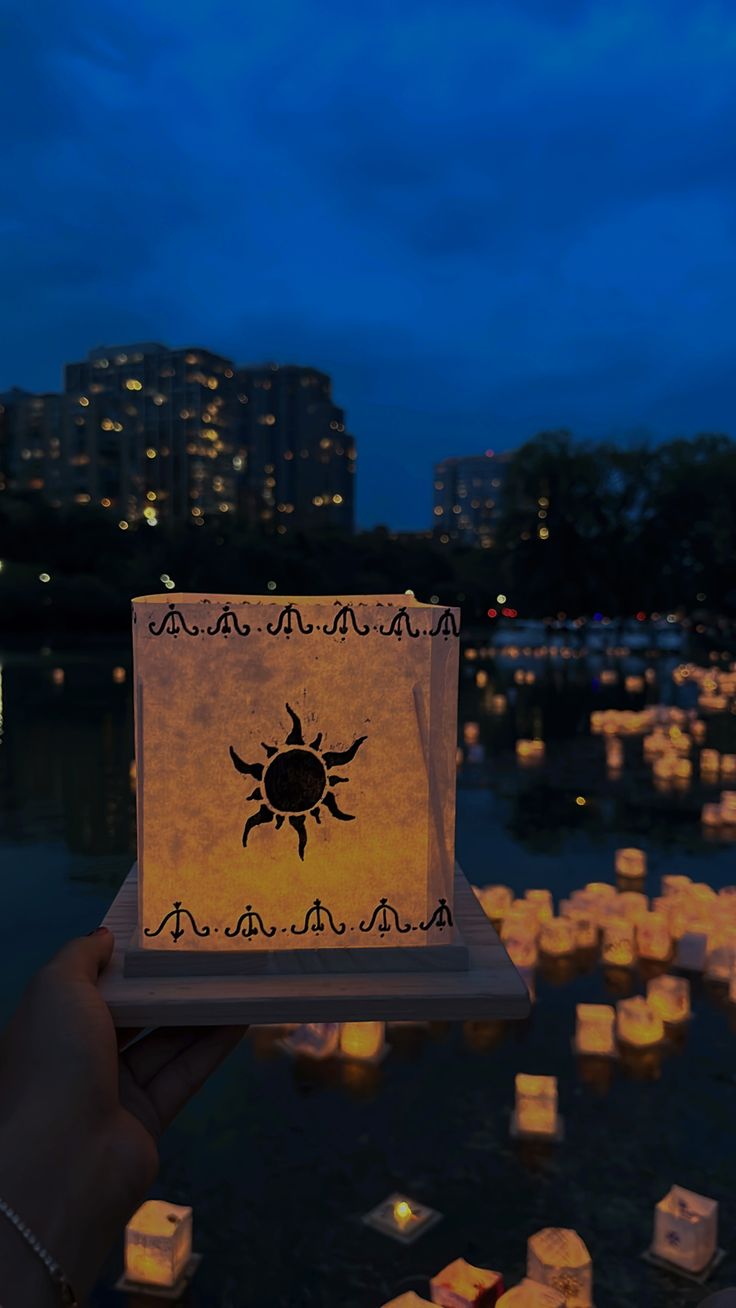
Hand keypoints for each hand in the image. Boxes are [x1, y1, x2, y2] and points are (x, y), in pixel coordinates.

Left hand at [0, 927, 244, 1303]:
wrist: (64, 1161)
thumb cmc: (55, 1059)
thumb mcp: (58, 988)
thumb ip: (81, 956)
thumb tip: (105, 936)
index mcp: (49, 1027)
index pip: (87, 988)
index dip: (121, 962)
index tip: (158, 935)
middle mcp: (78, 1058)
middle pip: (131, 1014)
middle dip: (166, 986)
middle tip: (206, 953)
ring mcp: (113, 1092)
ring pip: (162, 1042)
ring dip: (197, 1011)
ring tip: (235, 977)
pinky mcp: (148, 1119)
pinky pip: (183, 1073)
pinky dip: (211, 1046)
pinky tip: (240, 1018)